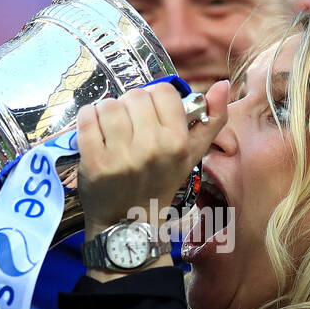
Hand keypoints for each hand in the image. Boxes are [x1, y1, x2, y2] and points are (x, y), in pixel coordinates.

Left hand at [76, 80, 227, 236]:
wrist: (130, 223)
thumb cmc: (161, 184)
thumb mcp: (191, 156)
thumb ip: (212, 121)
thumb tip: (222, 85)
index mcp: (177, 142)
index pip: (163, 91)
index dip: (156, 100)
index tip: (152, 116)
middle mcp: (151, 148)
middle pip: (136, 95)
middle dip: (131, 106)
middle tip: (131, 127)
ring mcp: (120, 155)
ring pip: (110, 104)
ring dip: (109, 112)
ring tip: (113, 130)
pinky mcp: (94, 161)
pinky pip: (87, 117)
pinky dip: (88, 117)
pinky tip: (96, 131)